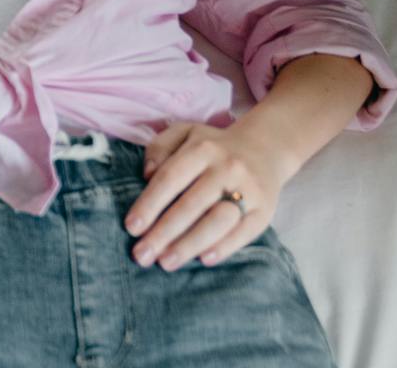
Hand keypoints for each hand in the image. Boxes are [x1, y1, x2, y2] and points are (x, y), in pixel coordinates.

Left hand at [125, 122, 288, 271]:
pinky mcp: (264, 211)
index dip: (149, 204)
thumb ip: (159, 147)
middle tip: (142, 255)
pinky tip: (203, 260)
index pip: (170, 178)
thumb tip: (147, 175)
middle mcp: (227, 167)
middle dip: (163, 233)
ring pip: (217, 221)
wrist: (265, 149)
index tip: (131, 228)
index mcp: (202, 148)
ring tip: (166, 262)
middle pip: (191, 205)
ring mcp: (249, 189)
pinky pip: (244, 232)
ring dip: (190, 244)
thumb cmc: (213, 147)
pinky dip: (224, 247)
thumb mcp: (184, 133)